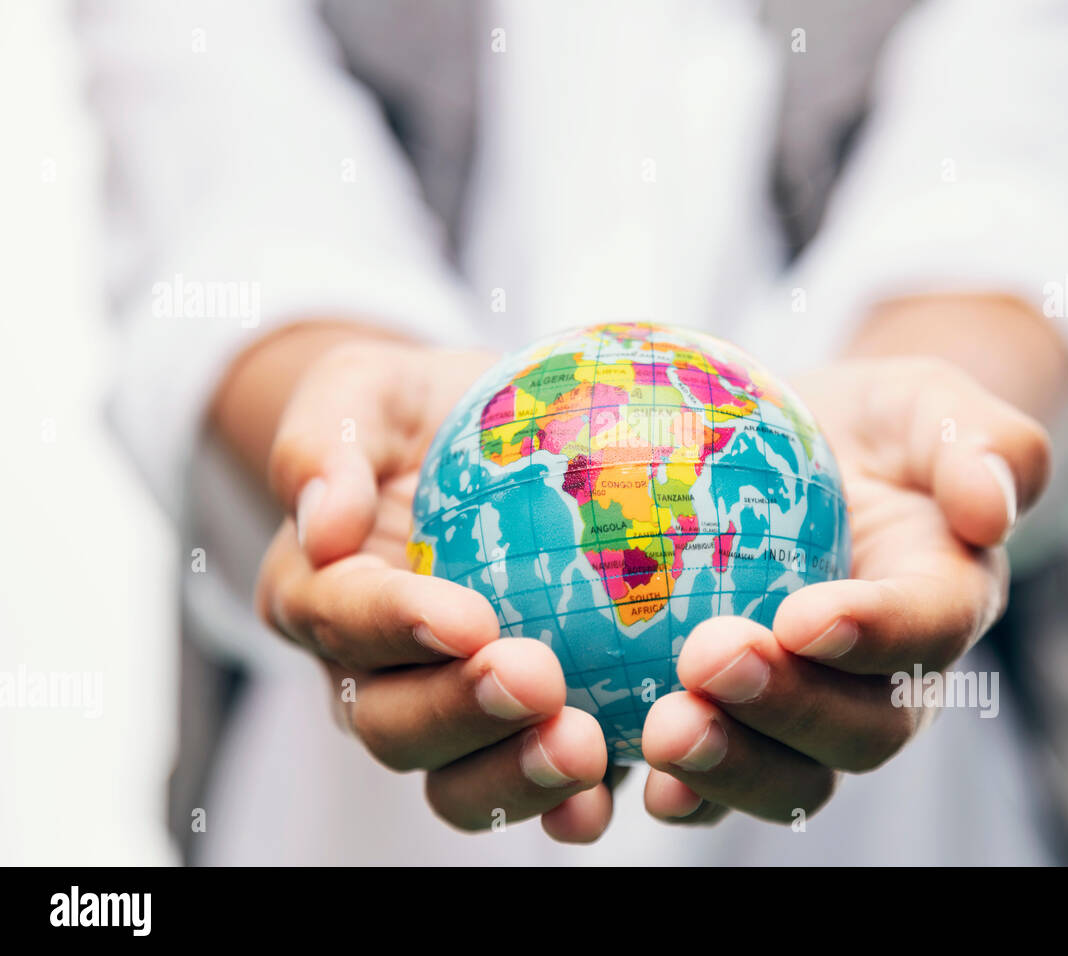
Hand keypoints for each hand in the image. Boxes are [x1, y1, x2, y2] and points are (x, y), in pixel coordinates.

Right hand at [247, 336, 613, 841]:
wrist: (478, 442)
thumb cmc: (419, 410)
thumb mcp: (366, 388)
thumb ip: (327, 440)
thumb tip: (322, 522)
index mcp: (322, 596)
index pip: (341, 621)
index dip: (397, 628)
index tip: (466, 618)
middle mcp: (375, 675)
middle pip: (394, 725)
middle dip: (460, 715)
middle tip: (537, 681)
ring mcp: (450, 715)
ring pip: (460, 778)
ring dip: (516, 774)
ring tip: (584, 750)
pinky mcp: (526, 730)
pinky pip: (542, 782)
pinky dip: (576, 802)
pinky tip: (624, 789)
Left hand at [637, 356, 1050, 824]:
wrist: (806, 458)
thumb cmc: (868, 424)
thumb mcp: (926, 401)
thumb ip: (978, 440)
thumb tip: (989, 510)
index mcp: (941, 601)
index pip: (928, 630)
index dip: (875, 635)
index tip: (803, 617)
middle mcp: (883, 681)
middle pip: (860, 732)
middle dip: (788, 713)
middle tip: (709, 662)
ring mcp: (807, 715)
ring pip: (789, 777)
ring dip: (728, 769)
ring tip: (661, 733)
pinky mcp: (731, 725)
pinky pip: (703, 779)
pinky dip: (660, 792)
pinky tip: (606, 776)